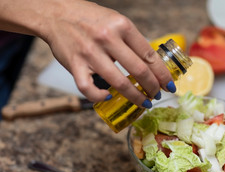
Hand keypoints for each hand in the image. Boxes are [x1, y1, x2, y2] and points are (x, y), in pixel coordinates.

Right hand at [0, 0, 173, 106]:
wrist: (56, 14)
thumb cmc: (89, 18)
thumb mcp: (116, 20)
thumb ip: (131, 40)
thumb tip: (149, 63)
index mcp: (122, 25)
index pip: (149, 54)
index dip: (162, 73)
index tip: (168, 84)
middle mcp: (107, 38)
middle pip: (138, 70)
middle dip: (152, 87)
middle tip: (157, 96)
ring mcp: (90, 53)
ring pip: (118, 83)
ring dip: (134, 97)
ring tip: (143, 103)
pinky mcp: (74, 64)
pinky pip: (88, 88)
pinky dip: (98, 96)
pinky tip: (107, 97)